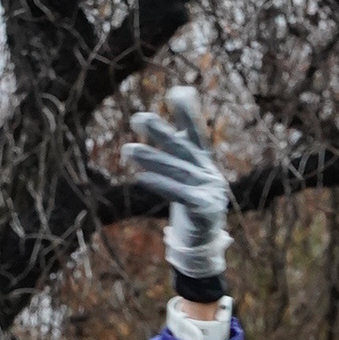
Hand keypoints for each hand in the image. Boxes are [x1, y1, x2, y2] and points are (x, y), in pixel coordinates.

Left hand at [125, 87, 229, 285]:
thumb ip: (174, 155)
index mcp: (206, 165)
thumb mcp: (184, 180)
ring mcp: (211, 192)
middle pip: (182, 150)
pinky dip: (160, 185)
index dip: (187, 113)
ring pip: (177, 172)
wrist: (202, 248)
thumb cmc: (189, 210)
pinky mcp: (206, 211)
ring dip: (151, 159)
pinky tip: (141, 177)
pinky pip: (179, 195)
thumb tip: (156, 125)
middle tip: (137, 117)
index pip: (196, 134)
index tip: (177, 91)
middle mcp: (211, 174)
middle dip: (160, 132)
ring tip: (127, 149)